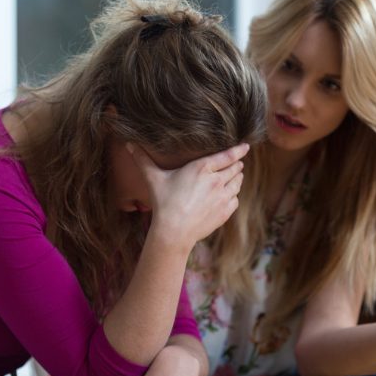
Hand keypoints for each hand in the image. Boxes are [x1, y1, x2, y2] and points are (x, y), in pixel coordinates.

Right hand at [128, 143, 248, 245]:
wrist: (174, 231)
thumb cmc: (163, 203)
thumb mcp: (154, 178)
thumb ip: (143, 160)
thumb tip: (129, 144)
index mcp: (203, 168)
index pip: (228, 155)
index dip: (239, 150)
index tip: (246, 147)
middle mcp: (217, 180)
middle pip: (236, 168)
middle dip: (236, 165)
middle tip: (235, 163)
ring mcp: (223, 196)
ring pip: (238, 183)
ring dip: (236, 179)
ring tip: (232, 178)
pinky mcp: (226, 211)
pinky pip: (236, 199)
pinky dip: (233, 195)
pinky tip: (227, 196)